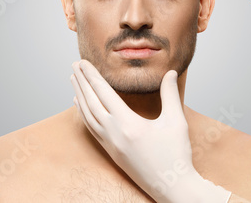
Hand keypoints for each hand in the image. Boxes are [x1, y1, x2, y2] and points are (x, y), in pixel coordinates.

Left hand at [70, 60, 231, 202]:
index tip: (83, 63)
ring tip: (74, 81)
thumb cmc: (176, 156)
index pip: (104, 93)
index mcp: (128, 124)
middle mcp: (114, 134)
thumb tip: (171, 73)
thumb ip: (170, 94)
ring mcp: (110, 144)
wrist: (172, 187)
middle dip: (82, 82)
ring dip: (80, 96)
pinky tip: (81, 107)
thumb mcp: (176, 121)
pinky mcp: (111, 152)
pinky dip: (83, 115)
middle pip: (91, 102)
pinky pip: (91, 129)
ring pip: (88, 116)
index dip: (92, 76)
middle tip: (75, 65)